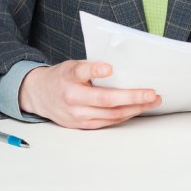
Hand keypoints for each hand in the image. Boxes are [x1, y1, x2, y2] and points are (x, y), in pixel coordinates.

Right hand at [18, 60, 160, 128]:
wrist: (39, 96)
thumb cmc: (60, 77)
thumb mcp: (71, 65)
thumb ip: (90, 67)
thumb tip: (114, 68)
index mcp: (69, 79)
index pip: (82, 72)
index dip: (96, 70)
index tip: (109, 68)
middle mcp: (73, 99)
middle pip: (106, 100)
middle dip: (133, 98)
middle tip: (152, 94)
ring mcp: (78, 115)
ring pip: (111, 115)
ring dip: (134, 109)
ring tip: (152, 102)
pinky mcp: (82, 125)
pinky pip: (107, 122)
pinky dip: (124, 116)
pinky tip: (136, 110)